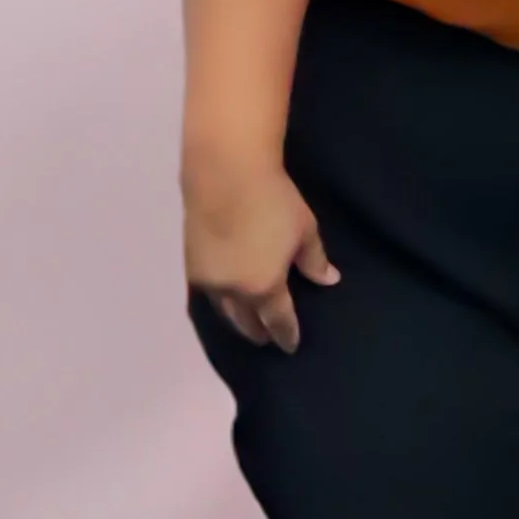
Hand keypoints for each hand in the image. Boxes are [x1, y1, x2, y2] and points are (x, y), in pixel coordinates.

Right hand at [185, 159, 338, 351]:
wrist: (224, 172)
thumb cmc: (273, 200)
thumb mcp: (304, 230)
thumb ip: (314, 260)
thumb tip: (327, 280)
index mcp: (263, 287)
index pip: (277, 320)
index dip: (286, 335)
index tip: (290, 346)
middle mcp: (232, 291)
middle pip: (245, 321)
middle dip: (258, 331)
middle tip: (267, 338)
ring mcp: (208, 278)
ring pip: (223, 310)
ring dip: (236, 319)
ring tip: (246, 322)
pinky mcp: (191, 262)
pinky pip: (207, 293)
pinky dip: (219, 301)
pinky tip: (224, 299)